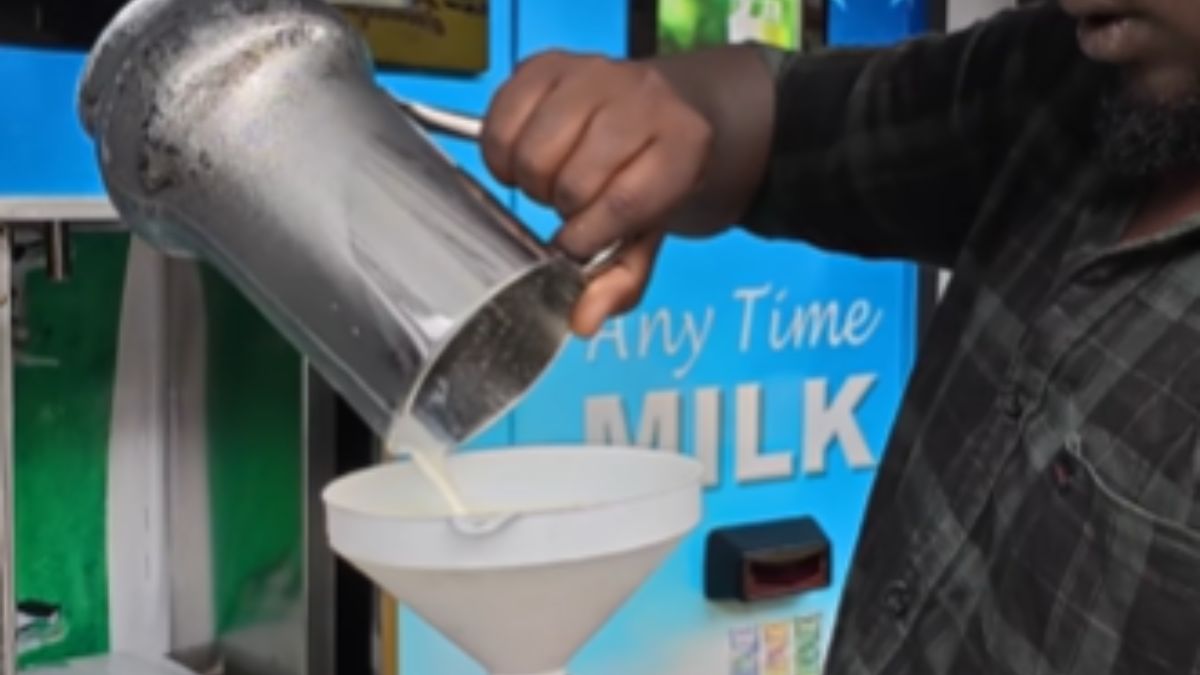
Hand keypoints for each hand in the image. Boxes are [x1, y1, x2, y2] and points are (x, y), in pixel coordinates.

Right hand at [482, 51, 714, 335]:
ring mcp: (592, 74)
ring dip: (531, 181)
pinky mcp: (547, 63)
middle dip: (563, 206)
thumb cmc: (652, 175)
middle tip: (571, 204)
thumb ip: (621, 279)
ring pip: (531, 153)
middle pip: (571, 182)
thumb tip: (582, 322)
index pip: (620, 205)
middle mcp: (640, 101)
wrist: (664, 106)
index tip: (577, 244)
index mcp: (681, 146)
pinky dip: (502, 152)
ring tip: (551, 180)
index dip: (587, 237)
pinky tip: (525, 156)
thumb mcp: (652, 230)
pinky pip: (499, 120)